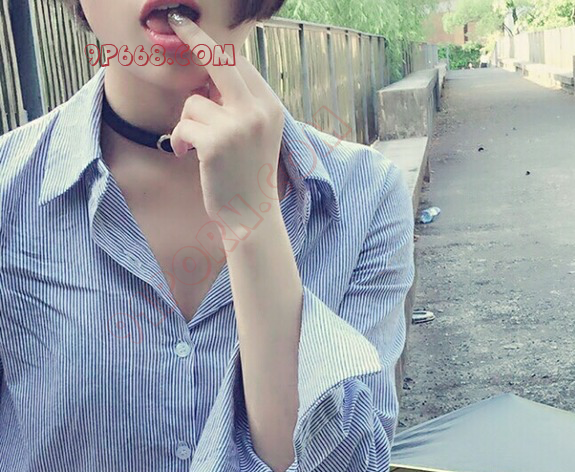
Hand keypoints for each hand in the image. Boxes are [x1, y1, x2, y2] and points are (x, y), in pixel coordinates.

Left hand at [167, 13, 285, 221]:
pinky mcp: (215, 143)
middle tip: (175, 20)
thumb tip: (208, 72)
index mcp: (270, 107)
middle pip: (221, 61)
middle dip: (195, 38)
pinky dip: (178, 140)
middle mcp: (258, 112)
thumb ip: (240, 105)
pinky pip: (183, 125)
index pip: (239, 64)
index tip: (192, 28)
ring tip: (195, 148)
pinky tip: (186, 156)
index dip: (214, 49)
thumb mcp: (255, 135)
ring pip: (193, 102)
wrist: (251, 218)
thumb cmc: (247, 177)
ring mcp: (238, 126)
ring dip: (186, 124)